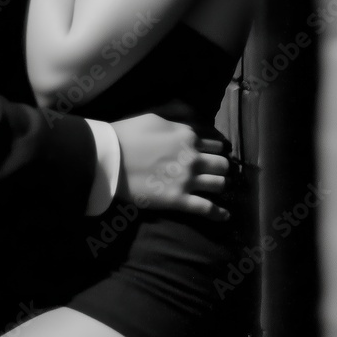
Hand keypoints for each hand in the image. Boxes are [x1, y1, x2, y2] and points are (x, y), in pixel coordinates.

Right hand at [112, 114, 229, 219]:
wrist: (110, 158)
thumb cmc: (128, 135)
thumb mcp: (155, 120)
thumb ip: (176, 127)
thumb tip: (185, 134)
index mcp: (188, 136)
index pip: (215, 145)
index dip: (215, 150)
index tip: (214, 156)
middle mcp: (193, 158)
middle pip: (222, 165)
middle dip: (221, 168)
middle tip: (216, 173)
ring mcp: (187, 180)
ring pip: (220, 184)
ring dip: (220, 186)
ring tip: (216, 188)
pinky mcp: (178, 200)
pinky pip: (207, 209)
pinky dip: (219, 213)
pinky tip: (225, 216)